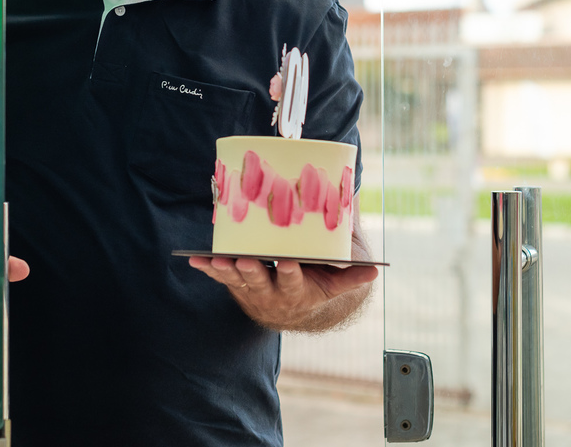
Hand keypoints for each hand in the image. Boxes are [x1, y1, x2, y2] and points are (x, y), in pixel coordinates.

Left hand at [188, 255, 376, 332]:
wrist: (290, 310)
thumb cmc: (315, 288)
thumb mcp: (334, 285)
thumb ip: (351, 277)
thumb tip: (375, 270)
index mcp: (297, 292)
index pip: (293, 282)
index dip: (290, 273)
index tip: (288, 261)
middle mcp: (272, 294)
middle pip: (260, 281)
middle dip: (252, 270)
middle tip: (245, 259)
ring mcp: (251, 291)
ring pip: (237, 280)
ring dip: (225, 270)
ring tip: (215, 259)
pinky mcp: (236, 285)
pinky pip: (220, 276)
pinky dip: (207, 268)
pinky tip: (195, 258)